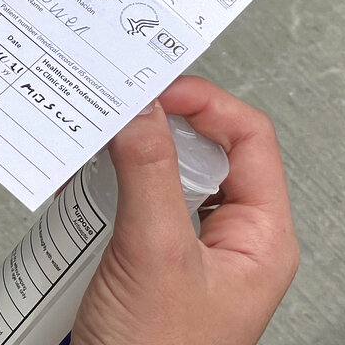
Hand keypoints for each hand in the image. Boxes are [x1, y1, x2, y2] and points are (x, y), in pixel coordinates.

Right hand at [69, 76, 298, 344]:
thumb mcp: (154, 256)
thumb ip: (148, 175)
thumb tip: (141, 111)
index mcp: (261, 238)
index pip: (250, 139)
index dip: (206, 104)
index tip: (158, 88)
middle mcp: (228, 240)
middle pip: (204, 151)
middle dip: (158, 128)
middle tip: (122, 112)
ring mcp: (184, 249)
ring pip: (163, 175)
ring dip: (126, 158)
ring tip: (99, 152)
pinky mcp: (144, 257)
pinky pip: (131, 201)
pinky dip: (106, 185)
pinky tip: (83, 186)